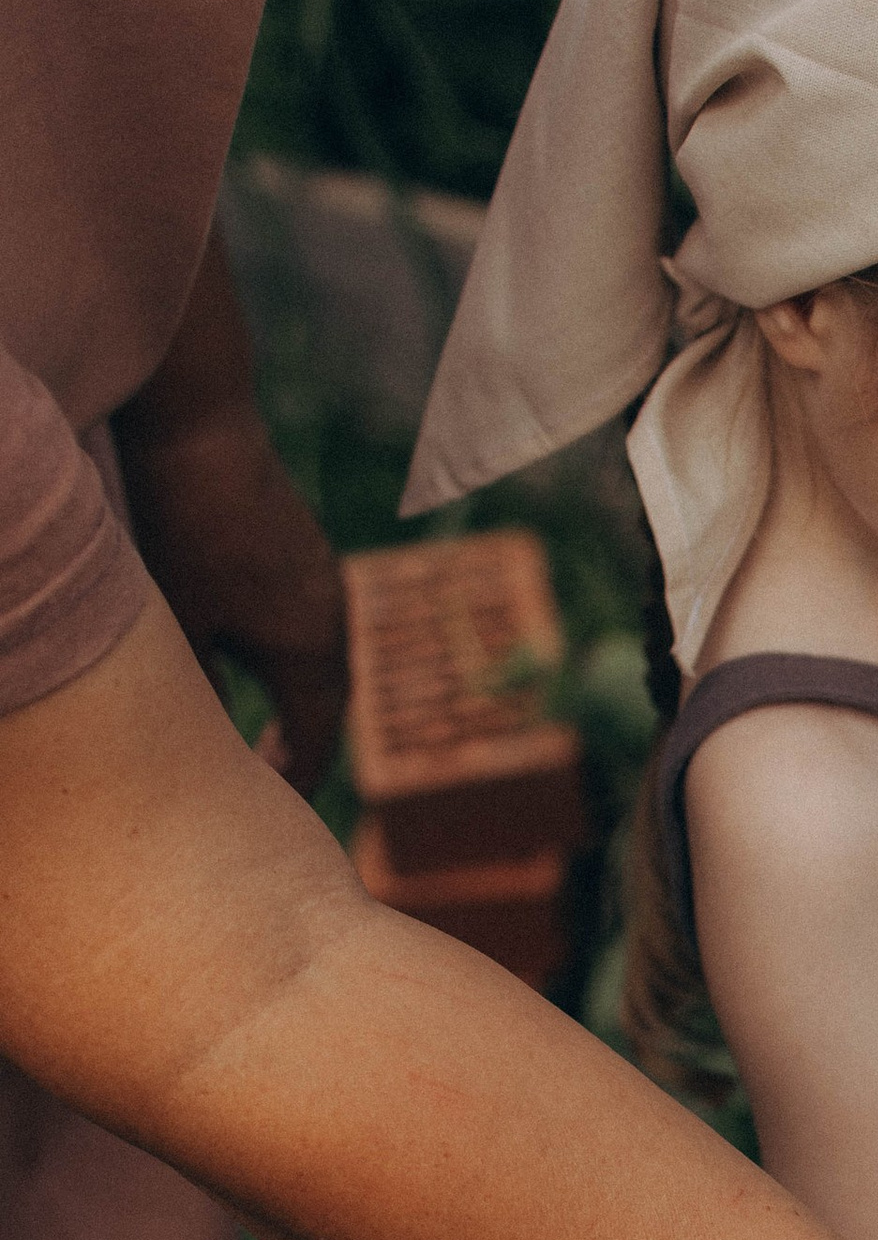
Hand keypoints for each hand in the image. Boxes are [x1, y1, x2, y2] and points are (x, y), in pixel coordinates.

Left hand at [118, 420, 348, 796]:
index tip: (271, 812)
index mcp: (309, 650)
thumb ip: (200, 693)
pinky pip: (315, 629)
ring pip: (324, 667)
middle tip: (271, 788)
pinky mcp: (310, 555)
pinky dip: (296, 663)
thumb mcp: (181, 625)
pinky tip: (261, 663)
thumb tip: (207, 747)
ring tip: (268, 734)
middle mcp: (334, 620)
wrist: (201, 426)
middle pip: (328, 709)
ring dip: (301, 704)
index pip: (314, 743)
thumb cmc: (184, 527)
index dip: (293, 783)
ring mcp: (327, 582)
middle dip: (302, 750)